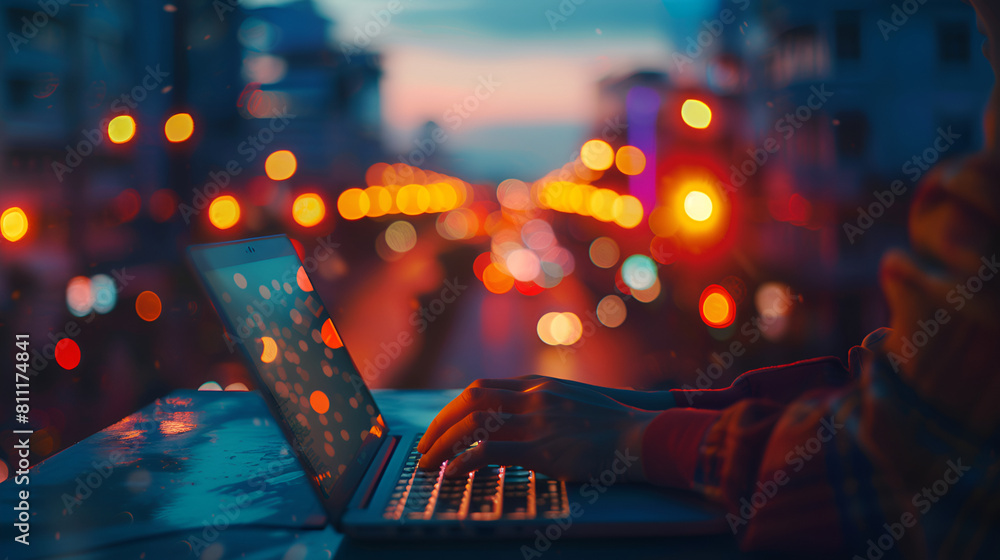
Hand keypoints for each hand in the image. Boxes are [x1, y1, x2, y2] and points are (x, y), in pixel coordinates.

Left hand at [416, 376, 660, 481]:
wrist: (641, 436)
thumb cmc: (612, 426)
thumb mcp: (573, 402)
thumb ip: (543, 406)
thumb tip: (517, 423)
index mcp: (537, 385)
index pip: (481, 388)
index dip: (454, 408)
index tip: (441, 426)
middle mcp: (531, 397)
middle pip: (469, 401)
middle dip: (440, 424)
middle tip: (424, 447)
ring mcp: (535, 421)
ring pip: (473, 424)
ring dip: (444, 444)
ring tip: (429, 464)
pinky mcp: (541, 448)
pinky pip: (490, 452)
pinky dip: (465, 461)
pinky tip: (453, 473)